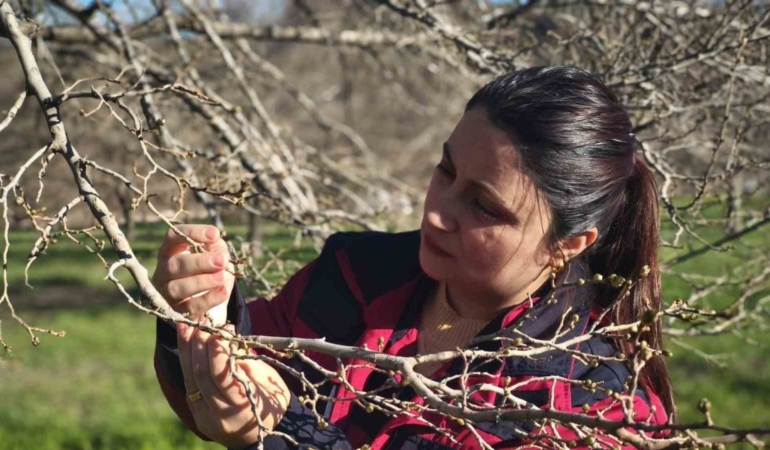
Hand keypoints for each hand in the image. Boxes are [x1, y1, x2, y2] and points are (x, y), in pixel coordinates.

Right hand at [152, 224, 233, 324]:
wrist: (210, 302)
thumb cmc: (210, 270)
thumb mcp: (215, 254)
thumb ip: (216, 248)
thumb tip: (217, 249)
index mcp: (170, 252)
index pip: (173, 237)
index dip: (192, 233)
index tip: (214, 234)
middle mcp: (163, 272)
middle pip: (174, 265)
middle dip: (200, 262)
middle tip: (221, 261)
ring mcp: (166, 294)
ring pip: (177, 288)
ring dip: (202, 282)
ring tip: (222, 277)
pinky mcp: (176, 313)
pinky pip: (190, 307)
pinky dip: (208, 299)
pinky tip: (224, 291)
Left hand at [178, 322, 289, 447]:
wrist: (262, 437)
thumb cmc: (273, 404)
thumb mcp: (268, 381)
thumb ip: (245, 362)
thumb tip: (226, 339)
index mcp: (241, 407)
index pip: (221, 375)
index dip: (217, 349)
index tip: (222, 329)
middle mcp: (219, 415)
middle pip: (201, 375)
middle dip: (200, 344)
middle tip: (202, 322)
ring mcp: (204, 417)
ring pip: (190, 379)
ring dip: (187, 350)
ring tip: (186, 326)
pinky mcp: (196, 414)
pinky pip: (189, 384)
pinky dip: (187, 362)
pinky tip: (187, 345)